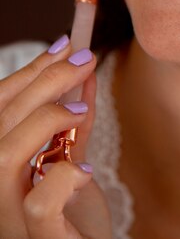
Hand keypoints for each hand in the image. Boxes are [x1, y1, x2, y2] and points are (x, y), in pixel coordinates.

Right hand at [0, 40, 111, 237]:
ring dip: (45, 118)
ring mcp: (11, 221)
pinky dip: (63, 175)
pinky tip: (84, 168)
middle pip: (1, 124)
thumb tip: (81, 71)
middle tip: (83, 58)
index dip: (28, 73)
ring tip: (79, 109)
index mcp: (1, 171)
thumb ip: (74, 123)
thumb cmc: (79, 218)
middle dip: (43, 81)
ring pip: (4, 157)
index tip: (63, 45)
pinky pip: (38, 201)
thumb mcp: (74, 161)